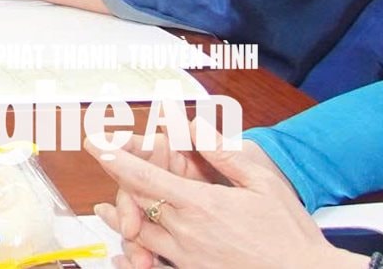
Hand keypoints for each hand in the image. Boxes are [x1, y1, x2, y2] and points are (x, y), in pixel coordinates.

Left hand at [95, 139, 351, 268]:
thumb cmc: (289, 232)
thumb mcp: (262, 183)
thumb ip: (223, 154)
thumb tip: (194, 127)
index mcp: (200, 205)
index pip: (143, 175)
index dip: (113, 157)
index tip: (92, 142)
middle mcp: (186, 232)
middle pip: (137, 201)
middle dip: (118, 181)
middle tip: (103, 165)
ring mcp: (187, 257)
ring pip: (140, 234)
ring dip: (120, 219)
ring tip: (104, 209)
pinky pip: (155, 260)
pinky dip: (137, 250)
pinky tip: (129, 247)